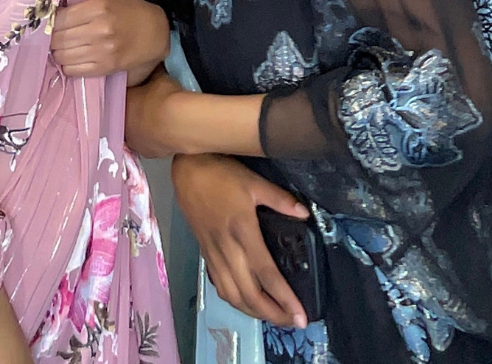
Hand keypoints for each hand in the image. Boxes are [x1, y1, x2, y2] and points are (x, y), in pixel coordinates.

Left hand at [51, 0, 169, 85]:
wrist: (154, 33)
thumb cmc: (130, 6)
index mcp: (99, 8)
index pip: (61, 18)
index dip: (51, 19)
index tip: (51, 17)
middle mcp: (99, 31)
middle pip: (58, 38)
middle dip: (51, 35)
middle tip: (54, 31)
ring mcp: (102, 52)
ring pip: (62, 56)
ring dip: (57, 50)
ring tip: (62, 43)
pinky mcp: (104, 68)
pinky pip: (72, 70)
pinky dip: (66, 64)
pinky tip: (71, 55)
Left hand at [126, 68, 264, 157]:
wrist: (180, 123)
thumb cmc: (164, 96)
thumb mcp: (158, 76)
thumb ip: (151, 72)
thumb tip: (152, 64)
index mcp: (118, 106)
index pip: (119, 98)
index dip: (129, 93)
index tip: (138, 88)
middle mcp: (122, 127)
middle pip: (126, 117)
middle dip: (135, 110)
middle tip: (149, 101)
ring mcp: (136, 144)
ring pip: (138, 132)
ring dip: (145, 125)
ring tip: (160, 116)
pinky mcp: (151, 155)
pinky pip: (151, 142)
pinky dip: (156, 135)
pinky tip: (167, 128)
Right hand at [173, 153, 308, 328]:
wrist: (187, 170)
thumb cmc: (221, 174)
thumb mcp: (255, 182)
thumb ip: (280, 200)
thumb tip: (304, 215)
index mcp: (243, 232)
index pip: (266, 274)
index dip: (284, 298)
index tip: (301, 315)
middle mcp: (227, 249)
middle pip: (249, 294)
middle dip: (272, 314)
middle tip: (293, 322)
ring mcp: (213, 254)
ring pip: (232, 295)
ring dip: (254, 312)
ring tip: (273, 317)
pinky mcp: (204, 253)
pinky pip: (220, 286)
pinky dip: (235, 300)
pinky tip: (246, 301)